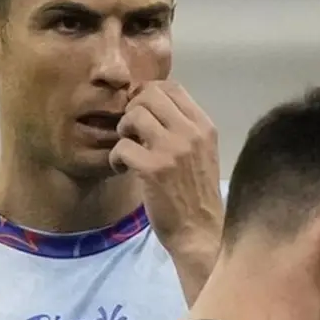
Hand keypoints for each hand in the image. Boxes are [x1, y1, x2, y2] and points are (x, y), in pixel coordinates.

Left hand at [109, 80, 222, 304]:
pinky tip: (122, 170)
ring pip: (133, 115)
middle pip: (149, 95)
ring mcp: (171, 150)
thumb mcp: (201, 153)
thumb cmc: (197, 193)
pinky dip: (115, 158)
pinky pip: (121, 146)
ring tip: (127, 150)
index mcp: (204, 126)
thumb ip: (184, 128)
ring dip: (122, 132)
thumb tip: (152, 102)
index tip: (141, 113)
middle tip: (131, 132)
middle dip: (133, 110)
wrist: (200, 231)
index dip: (148, 94)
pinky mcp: (152, 170)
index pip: (172, 87)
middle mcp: (190, 133)